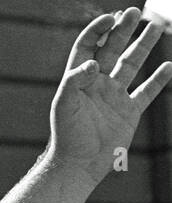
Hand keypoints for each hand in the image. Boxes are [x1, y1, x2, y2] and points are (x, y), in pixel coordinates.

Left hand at [48, 8, 171, 185]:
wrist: (79, 164)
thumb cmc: (67, 135)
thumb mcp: (63, 105)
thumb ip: (74, 81)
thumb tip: (93, 63)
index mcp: (79, 80)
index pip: (87, 47)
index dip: (96, 31)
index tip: (109, 18)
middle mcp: (98, 85)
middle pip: (112, 50)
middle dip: (122, 30)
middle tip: (134, 11)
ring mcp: (115, 97)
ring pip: (132, 64)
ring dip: (143, 45)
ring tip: (156, 25)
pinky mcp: (130, 111)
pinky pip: (147, 91)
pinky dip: (158, 80)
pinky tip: (168, 66)